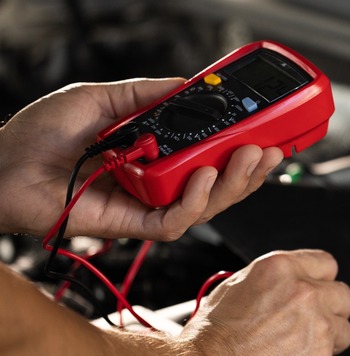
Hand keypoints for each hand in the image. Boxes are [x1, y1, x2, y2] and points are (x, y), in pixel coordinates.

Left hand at [0, 79, 283, 239]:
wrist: (2, 166)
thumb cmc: (40, 135)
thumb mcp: (102, 98)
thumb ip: (148, 94)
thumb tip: (191, 85)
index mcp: (155, 154)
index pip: (210, 155)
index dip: (242, 147)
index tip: (267, 131)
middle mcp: (158, 182)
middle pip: (219, 184)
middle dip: (251, 169)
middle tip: (272, 147)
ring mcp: (149, 206)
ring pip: (208, 205)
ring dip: (235, 183)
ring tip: (251, 158)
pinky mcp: (134, 225)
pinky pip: (177, 220)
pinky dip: (196, 200)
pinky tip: (203, 176)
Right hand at [179, 250, 349, 355]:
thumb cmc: (208, 339)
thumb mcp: (236, 287)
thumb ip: (275, 282)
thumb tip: (291, 285)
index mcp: (282, 269)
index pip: (326, 265)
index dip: (319, 281)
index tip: (315, 293)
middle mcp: (305, 294)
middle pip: (344, 297)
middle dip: (330, 311)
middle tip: (308, 326)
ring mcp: (317, 329)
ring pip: (343, 332)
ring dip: (326, 342)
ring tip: (294, 352)